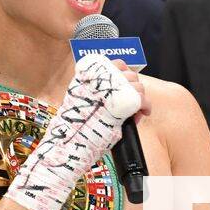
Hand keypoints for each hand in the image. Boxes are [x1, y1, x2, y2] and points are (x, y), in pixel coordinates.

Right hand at [6, 54, 142, 209]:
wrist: (65, 146)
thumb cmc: (72, 133)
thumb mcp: (81, 108)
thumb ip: (96, 99)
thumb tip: (118, 98)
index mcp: (86, 80)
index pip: (114, 63)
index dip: (124, 71)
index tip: (126, 85)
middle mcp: (97, 82)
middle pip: (128, 73)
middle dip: (135, 87)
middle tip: (136, 104)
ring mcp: (106, 93)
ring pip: (135, 84)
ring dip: (141, 96)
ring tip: (140, 110)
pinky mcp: (116, 106)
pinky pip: (138, 97)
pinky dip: (144, 103)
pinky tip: (143, 112)